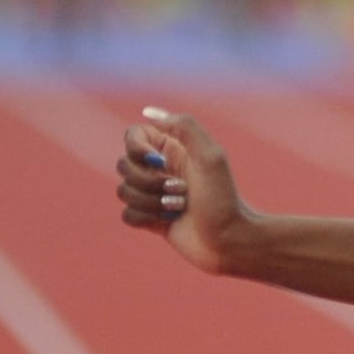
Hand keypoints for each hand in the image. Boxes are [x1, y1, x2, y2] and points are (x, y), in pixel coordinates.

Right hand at [115, 107, 245, 273]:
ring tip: (180, 208)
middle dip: (149, 181)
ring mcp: (154, 194)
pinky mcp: (150, 218)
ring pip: (124, 191)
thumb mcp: (211, 157)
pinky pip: (127, 214)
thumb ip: (185, 127)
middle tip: (181, 190)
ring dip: (152, 202)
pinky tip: (169, 222)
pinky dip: (146, 218)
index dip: (137, 149)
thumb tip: (148, 113)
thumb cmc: (223, 199)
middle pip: (123, 165)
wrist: (229, 241)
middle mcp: (161, 169)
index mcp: (174, 149)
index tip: (157, 161)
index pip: (133, 136)